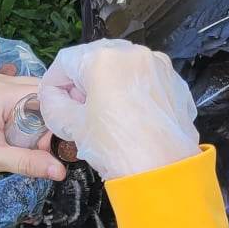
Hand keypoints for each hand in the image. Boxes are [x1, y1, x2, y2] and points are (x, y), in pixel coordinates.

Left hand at [0, 72, 67, 180]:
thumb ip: (28, 162)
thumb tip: (59, 171)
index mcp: (2, 93)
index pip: (45, 94)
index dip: (56, 115)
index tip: (54, 138)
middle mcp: (1, 80)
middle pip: (41, 91)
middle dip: (49, 115)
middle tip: (44, 142)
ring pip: (32, 91)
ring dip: (38, 112)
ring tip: (33, 137)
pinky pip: (20, 92)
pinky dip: (27, 108)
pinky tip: (23, 128)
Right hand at [40, 39, 198, 178]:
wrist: (165, 173)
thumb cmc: (116, 149)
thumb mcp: (73, 127)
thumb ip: (53, 104)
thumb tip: (53, 96)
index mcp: (104, 59)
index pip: (66, 61)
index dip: (53, 82)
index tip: (52, 101)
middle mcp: (134, 53)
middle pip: (95, 59)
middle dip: (82, 81)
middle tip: (77, 109)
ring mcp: (159, 66)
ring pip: (122, 67)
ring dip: (107, 84)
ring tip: (104, 114)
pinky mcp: (176, 83)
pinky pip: (144, 79)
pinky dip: (131, 91)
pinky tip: (130, 117)